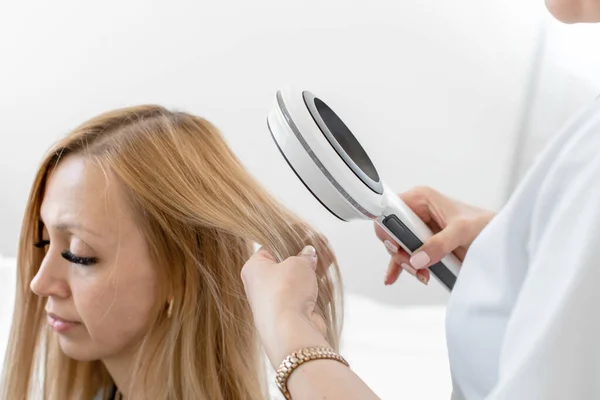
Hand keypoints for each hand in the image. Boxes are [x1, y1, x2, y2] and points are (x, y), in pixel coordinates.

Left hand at [240, 246, 330, 367]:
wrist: (291, 330)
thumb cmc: (285, 295)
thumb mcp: (297, 263)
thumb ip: (304, 255)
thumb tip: (308, 253)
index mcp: (254, 269)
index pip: (271, 247)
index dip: (291, 239)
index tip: (306, 234)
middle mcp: (261, 286)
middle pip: (286, 264)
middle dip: (305, 255)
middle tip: (321, 245)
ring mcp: (276, 302)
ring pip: (297, 281)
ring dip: (313, 271)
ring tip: (328, 258)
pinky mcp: (291, 315)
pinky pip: (305, 297)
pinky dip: (316, 289)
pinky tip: (327, 280)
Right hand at [375, 186, 494, 284]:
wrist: (499, 238)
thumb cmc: (485, 224)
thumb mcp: (463, 231)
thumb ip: (440, 244)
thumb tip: (418, 258)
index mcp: (421, 199)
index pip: (390, 210)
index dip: (388, 228)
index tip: (396, 245)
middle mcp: (416, 212)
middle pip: (392, 233)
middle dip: (400, 252)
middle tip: (413, 264)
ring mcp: (419, 229)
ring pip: (399, 247)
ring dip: (406, 264)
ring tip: (421, 274)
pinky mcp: (423, 244)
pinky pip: (406, 256)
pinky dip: (401, 268)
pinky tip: (394, 278)